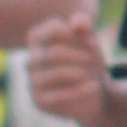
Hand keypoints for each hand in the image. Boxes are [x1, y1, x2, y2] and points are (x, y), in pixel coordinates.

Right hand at [23, 12, 111, 126]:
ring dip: (83, 73)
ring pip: (58, 73)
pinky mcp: (39, 101)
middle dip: (81, 56)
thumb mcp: (88, 38)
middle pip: (55, 53)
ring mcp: (32, 82)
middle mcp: (31, 60)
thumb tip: (78, 24)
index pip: (54, 29)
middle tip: (96, 61)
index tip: (93, 42)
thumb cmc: (87, 59)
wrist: (93, 91)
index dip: (77, 35)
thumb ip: (84, 24)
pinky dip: (82, 90)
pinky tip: (95, 86)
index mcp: (37, 39)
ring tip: (95, 74)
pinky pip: (60, 95)